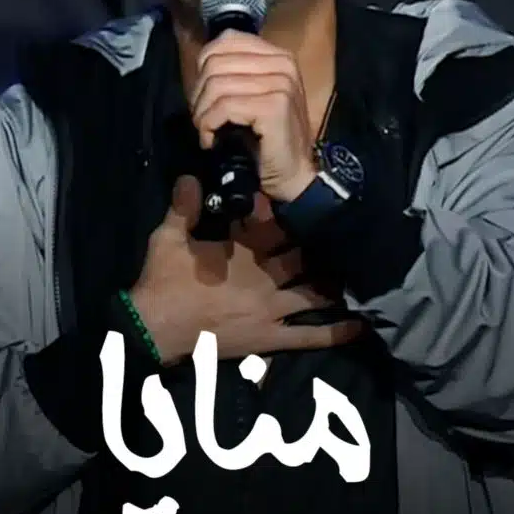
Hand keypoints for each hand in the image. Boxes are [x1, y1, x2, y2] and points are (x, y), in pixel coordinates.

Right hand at [128, 176, 364, 364]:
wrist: (153, 330)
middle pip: (306, 258)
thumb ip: (183, 206)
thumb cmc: (162, 282)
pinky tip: (360, 325)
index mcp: (243, 252)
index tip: (305, 204)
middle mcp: (264, 279)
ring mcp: (271, 311)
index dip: (291, 215)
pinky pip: (309, 336)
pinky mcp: (270, 338)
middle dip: (322, 248)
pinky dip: (336, 332)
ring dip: (334, 283)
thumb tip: (191, 175)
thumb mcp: (167, 238)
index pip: (277, 227)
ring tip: (355, 274)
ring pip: (315, 293)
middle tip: (342, 238)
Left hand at [190, 30, 316, 201]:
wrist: (293, 174)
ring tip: (206, 130)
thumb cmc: (268, 138)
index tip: (203, 96)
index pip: (227, 41)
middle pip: (216, 63)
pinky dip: (210, 124)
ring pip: (217, 85)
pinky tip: (211, 140)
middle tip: (201, 119)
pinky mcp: (275, 106)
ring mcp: (282, 83)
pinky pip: (225, 106)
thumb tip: (201, 63)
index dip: (203, 67)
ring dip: (202, 113)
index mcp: (278, 56)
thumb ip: (234, 73)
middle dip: (199, 94)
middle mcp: (283, 64)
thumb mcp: (251, 96)